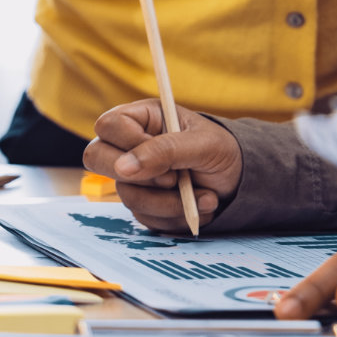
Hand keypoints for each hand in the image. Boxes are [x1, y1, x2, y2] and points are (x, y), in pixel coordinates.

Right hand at [84, 99, 241, 231]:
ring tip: (203, 197)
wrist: (240, 183)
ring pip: (125, 195)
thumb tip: (124, 167)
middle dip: (139, 177)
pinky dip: (173, 216)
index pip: (108, 126)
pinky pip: (142, 216)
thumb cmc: (224, 152)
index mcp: (142, 119)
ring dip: (167, 202)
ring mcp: (133, 176)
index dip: (128, 143)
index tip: (162, 157)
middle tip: (172, 180)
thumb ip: (165, 150)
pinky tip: (195, 207)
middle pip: (95, 157)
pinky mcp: (141, 202)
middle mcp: (130, 146)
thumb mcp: (204, 144)